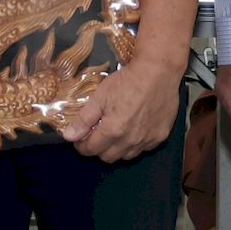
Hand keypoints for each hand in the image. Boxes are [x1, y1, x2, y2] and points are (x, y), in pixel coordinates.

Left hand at [59, 49, 184, 164]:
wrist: (159, 72)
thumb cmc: (127, 81)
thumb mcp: (100, 96)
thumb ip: (84, 119)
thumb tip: (69, 136)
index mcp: (113, 131)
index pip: (91, 150)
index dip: (82, 146)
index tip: (79, 138)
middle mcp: (131, 141)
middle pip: (108, 157)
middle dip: (98, 148)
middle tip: (95, 134)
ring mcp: (148, 140)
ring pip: (126, 156)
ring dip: (116, 148)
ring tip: (114, 132)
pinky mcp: (161, 136)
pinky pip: (143, 149)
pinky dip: (135, 144)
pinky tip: (133, 130)